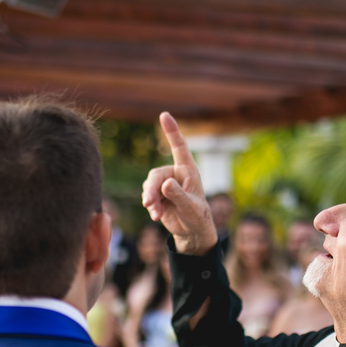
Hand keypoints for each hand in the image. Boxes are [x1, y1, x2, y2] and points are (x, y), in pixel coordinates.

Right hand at [141, 112, 217, 254]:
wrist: (191, 232)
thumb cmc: (197, 216)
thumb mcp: (190, 207)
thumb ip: (178, 195)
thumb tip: (166, 184)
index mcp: (188, 171)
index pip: (179, 147)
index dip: (172, 131)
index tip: (164, 115)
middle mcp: (175, 174)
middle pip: (156, 175)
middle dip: (152, 189)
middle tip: (149, 204)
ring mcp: (165, 185)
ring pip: (150, 185)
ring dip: (150, 199)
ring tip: (155, 213)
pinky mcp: (158, 196)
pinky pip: (148, 196)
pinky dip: (150, 206)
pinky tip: (156, 216)